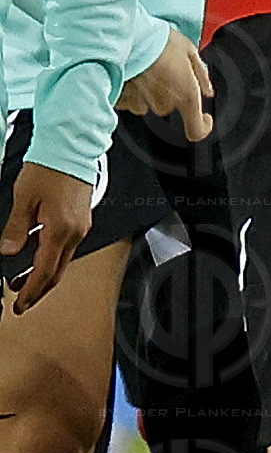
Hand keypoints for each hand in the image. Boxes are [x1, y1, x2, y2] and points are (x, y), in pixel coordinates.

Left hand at [1, 162, 93, 311]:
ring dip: (45, 275)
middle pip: (57, 272)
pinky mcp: (81, 220)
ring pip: (63, 262)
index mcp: (60, 230)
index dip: (31, 291)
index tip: (21, 304)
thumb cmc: (50, 168)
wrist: (71, 149)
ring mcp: (80, 227)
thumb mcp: (23, 198)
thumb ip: (15, 229)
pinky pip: (67, 248)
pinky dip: (52, 260)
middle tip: (23, 302)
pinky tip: (39, 258)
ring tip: (24, 282)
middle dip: (39, 290)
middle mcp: (75, 232)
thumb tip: (8, 251)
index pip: (44, 271)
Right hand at [118, 29, 213, 142]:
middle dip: (170, 90)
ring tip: (146, 66)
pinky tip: (133, 70)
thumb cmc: (157, 39)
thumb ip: (200, 74)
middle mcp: (164, 104)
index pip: (196, 130)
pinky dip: (133, 88)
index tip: (204, 119)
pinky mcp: (122, 100)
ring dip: (151, 88)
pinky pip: (131, 99)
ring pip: (150, 102)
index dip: (203, 126)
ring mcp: (141, 104)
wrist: (124, 35)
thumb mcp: (189, 50)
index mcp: (186, 94)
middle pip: (171, 106)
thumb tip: (207, 90)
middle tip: (164, 67)